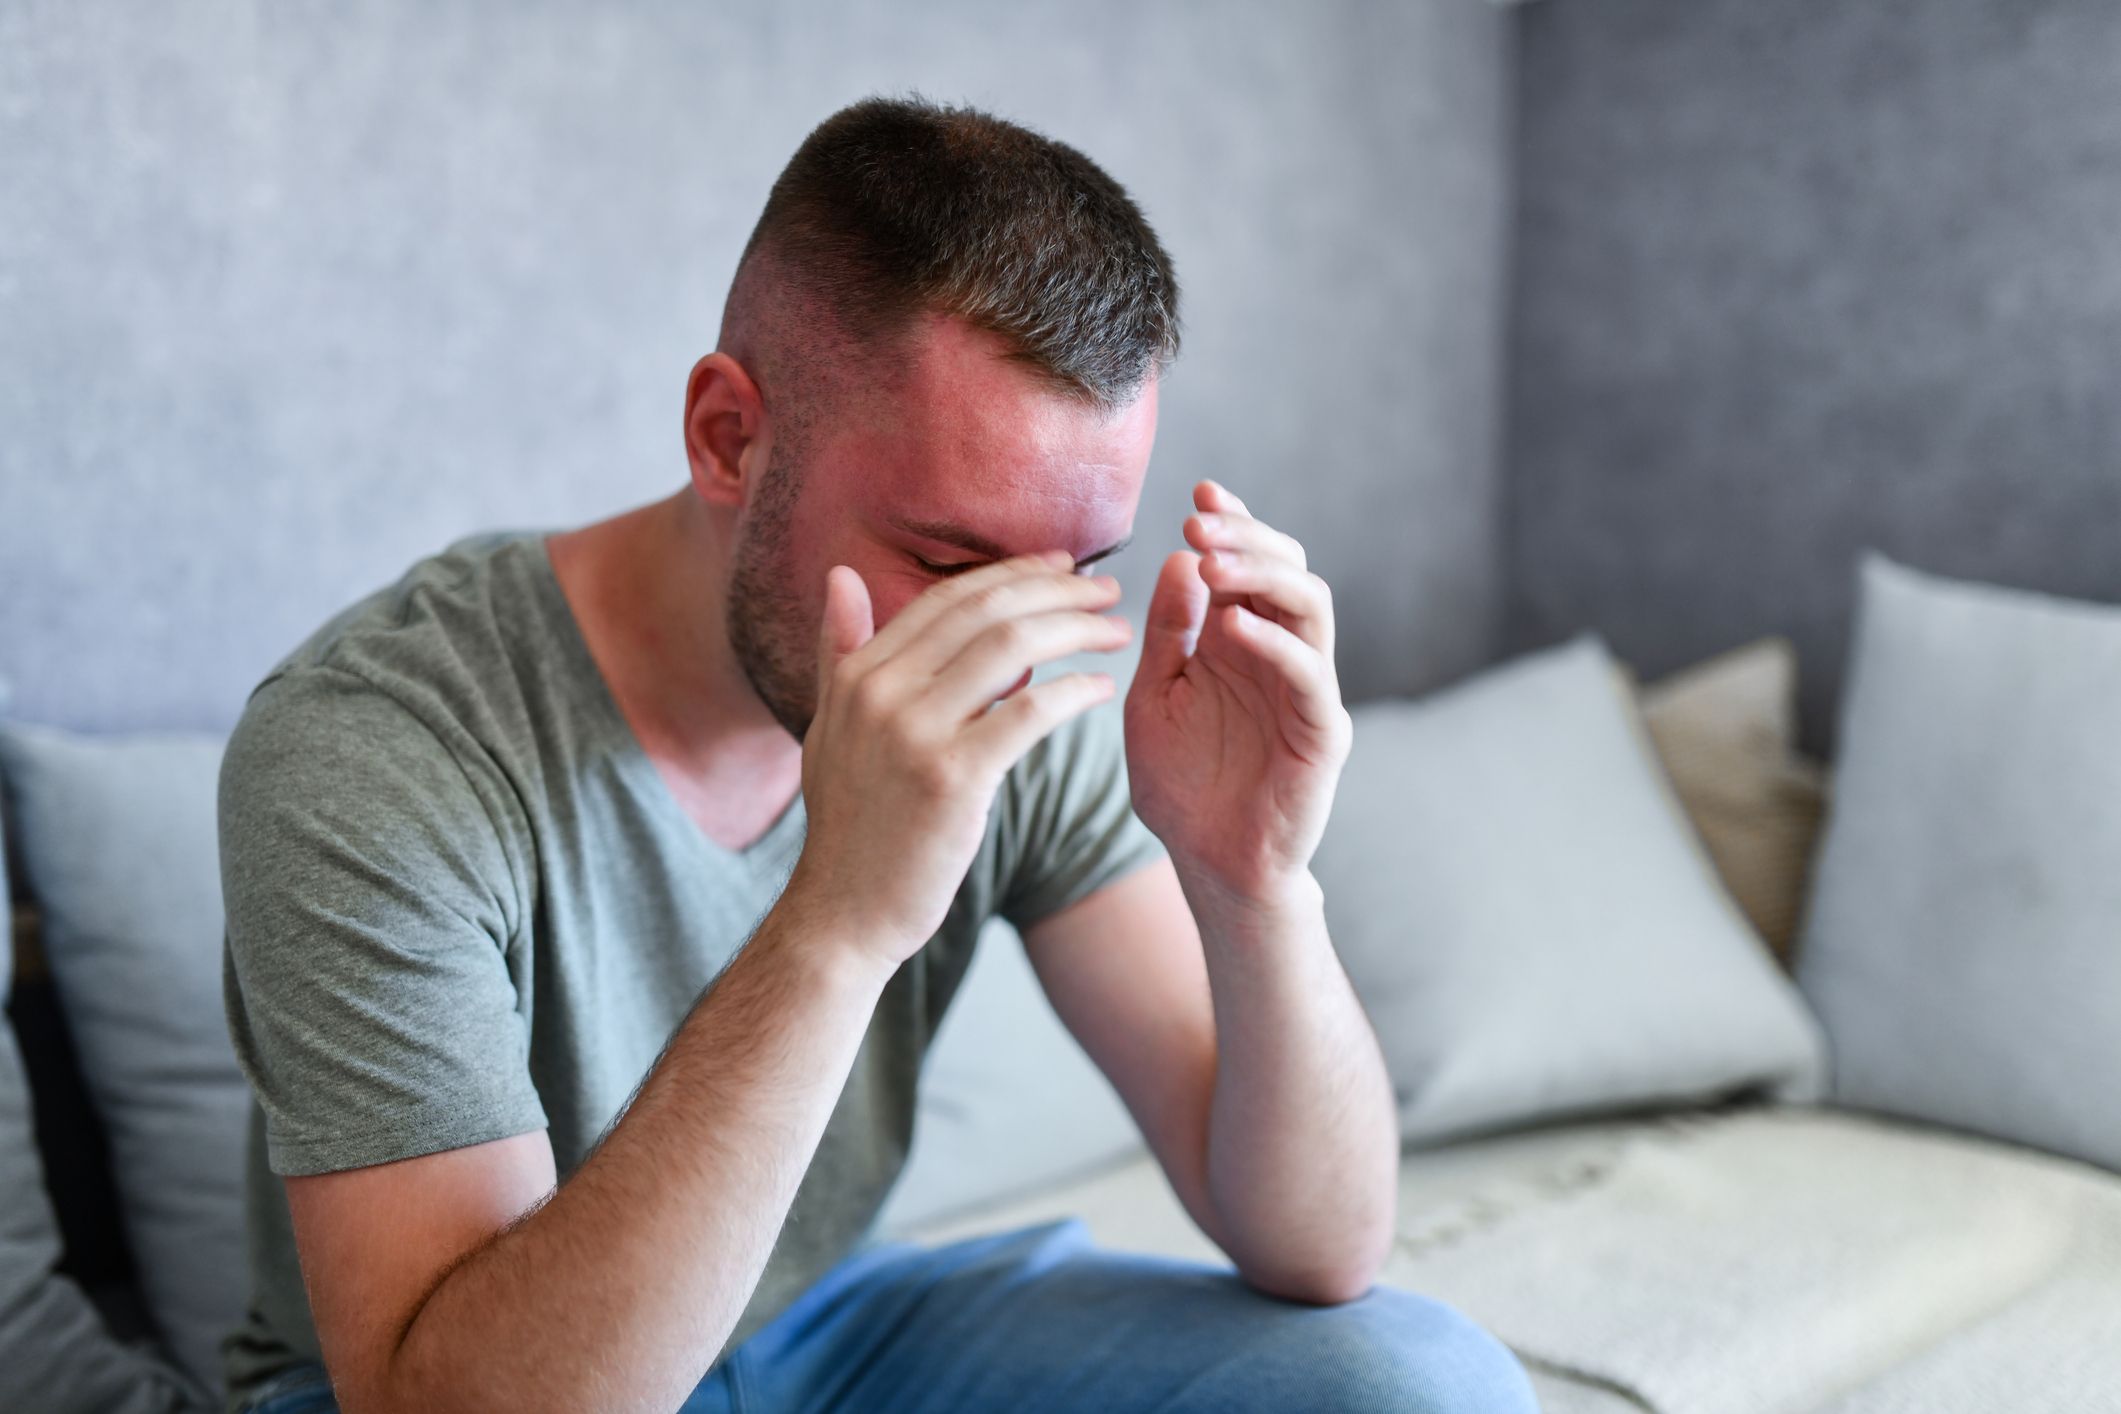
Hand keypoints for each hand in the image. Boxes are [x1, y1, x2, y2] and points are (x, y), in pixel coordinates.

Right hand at [787, 551, 1132, 972]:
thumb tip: (841, 573)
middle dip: (1057, 592)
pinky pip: (1029, 713)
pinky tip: (1103, 689)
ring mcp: (914, 733)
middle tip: (1108, 590)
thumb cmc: (852, 822)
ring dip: (1076, 630)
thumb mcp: (832, 726)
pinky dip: (1073, 692)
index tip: (1063, 566)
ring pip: (1012, 648)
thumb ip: (840, 651)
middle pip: (986, 612)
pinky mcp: (952, 779)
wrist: (844, 911)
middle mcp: (880, 692)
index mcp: (859, 673)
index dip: (1013, 572)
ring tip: (1117, 631)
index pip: (948, 598)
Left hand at [1124, 479, 1351, 910]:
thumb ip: (1168, 632)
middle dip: (1247, 535)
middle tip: (1200, 518)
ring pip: (1311, 606)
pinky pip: (1311, 673)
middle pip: (1288, 569)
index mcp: (1241, 642)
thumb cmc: (1182, 787)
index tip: (1200, 491)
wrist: (1208, 865)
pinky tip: (1231, 626)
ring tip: (1213, 560)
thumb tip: (1181, 558)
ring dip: (1263, 574)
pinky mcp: (1322, 732)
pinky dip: (1275, 641)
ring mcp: (1308, 690)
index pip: (1250, 565)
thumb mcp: (1155, 696)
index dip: (1234, 522)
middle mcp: (1281, 656)